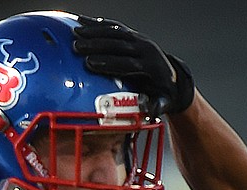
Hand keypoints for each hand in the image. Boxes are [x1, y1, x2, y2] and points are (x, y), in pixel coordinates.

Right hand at [73, 18, 193, 115]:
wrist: (170, 75)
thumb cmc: (162, 92)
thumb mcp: (165, 101)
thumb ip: (158, 106)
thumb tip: (152, 111)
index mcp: (152, 66)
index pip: (128, 63)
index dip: (109, 63)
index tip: (90, 63)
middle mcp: (145, 48)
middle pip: (119, 44)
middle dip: (97, 44)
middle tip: (77, 47)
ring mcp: (139, 38)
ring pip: (116, 32)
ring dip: (94, 31)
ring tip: (75, 33)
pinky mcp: (132, 34)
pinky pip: (114, 26)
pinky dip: (97, 23)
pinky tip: (81, 21)